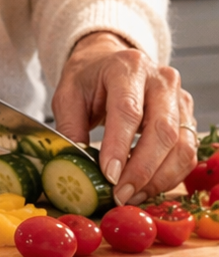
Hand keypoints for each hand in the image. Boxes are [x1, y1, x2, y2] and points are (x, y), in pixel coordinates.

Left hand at [51, 32, 195, 203]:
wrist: (111, 62)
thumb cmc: (89, 79)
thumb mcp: (68, 95)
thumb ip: (70, 128)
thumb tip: (76, 166)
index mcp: (127, 67)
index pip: (128, 110)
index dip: (119, 146)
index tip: (109, 176)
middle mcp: (161, 80)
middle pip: (163, 131)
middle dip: (142, 169)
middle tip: (121, 194)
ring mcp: (179, 99)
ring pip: (182, 146)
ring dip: (159, 178)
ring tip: (131, 195)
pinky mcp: (188, 117)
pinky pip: (188, 153)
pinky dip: (169, 176)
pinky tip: (146, 187)